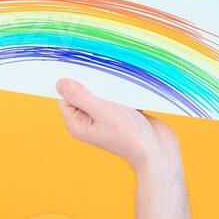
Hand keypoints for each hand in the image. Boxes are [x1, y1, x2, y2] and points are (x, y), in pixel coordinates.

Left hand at [55, 78, 181, 174]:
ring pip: (101, 92)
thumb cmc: (130, 136)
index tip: (79, 67)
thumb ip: (80, 97)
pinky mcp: (121, 113)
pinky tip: (129, 86)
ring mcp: (105, 117)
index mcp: (78, 124)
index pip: (65, 97)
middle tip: (103, 72)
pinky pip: (115, 95)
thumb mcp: (102, 112)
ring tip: (118, 81)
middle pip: (83, 92)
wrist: (158, 151)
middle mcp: (88, 121)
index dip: (71, 82)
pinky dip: (121, 89)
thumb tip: (60, 84)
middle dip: (91, 81)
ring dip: (108, 84)